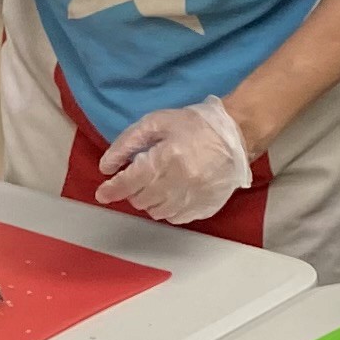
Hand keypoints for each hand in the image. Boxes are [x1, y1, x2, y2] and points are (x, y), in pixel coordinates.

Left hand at [92, 98, 251, 225]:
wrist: (237, 135)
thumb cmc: (195, 125)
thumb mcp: (157, 122)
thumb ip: (127, 143)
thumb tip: (106, 166)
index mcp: (165, 159)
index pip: (129, 183)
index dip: (111, 190)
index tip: (102, 193)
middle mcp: (178, 183)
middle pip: (140, 200)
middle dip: (133, 190)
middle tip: (141, 176)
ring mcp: (192, 199)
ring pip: (156, 212)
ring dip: (149, 200)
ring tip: (158, 183)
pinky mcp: (204, 208)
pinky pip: (175, 218)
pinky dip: (167, 208)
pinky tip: (172, 193)